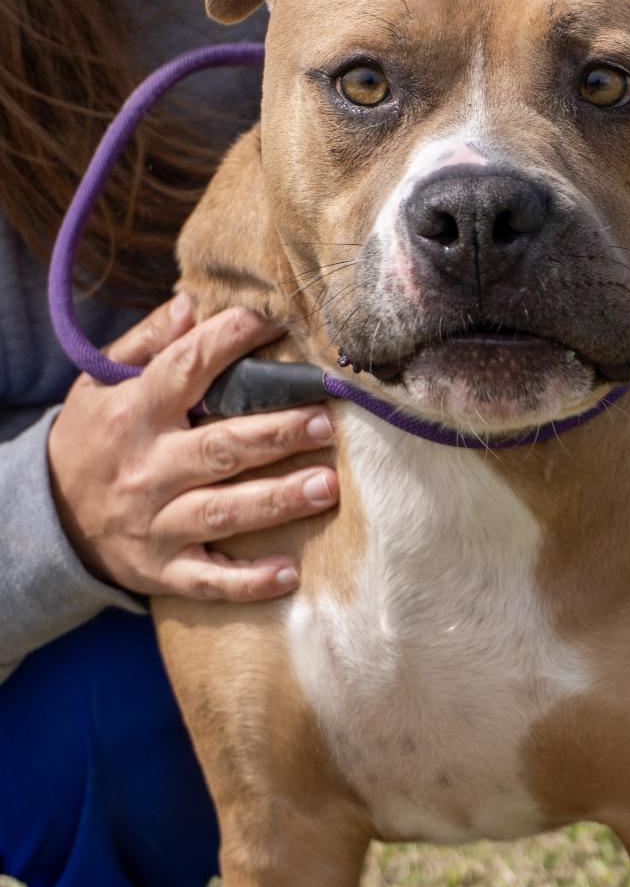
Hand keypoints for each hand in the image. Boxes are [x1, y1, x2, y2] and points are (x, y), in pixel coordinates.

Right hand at [48, 292, 338, 600]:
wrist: (44, 519)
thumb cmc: (93, 438)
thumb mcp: (99, 384)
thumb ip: (145, 344)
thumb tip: (191, 304)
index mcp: (132, 413)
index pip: (184, 368)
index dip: (228, 340)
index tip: (274, 321)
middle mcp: (145, 469)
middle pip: (219, 447)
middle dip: (276, 434)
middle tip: (326, 422)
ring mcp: (153, 524)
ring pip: (223, 511)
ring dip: (278, 499)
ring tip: (328, 485)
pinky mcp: (161, 569)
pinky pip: (208, 580)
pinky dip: (248, 582)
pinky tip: (290, 574)